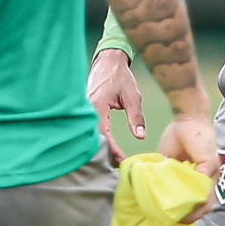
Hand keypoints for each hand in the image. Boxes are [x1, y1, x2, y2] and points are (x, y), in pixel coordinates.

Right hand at [87, 48, 144, 163]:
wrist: (108, 60)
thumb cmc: (121, 77)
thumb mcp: (132, 97)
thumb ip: (136, 117)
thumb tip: (140, 136)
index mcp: (98, 105)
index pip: (102, 133)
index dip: (110, 149)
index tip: (121, 159)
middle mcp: (87, 108)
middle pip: (92, 137)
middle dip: (104, 152)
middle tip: (117, 164)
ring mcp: (84, 108)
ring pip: (89, 133)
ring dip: (100, 146)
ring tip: (113, 158)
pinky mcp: (84, 109)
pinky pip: (89, 127)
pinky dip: (97, 138)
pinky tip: (106, 146)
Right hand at [157, 111, 218, 220]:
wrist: (187, 116)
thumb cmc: (180, 134)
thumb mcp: (170, 160)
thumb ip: (168, 173)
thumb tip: (155, 188)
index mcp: (205, 175)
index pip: (202, 200)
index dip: (191, 211)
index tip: (177, 219)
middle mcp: (213, 175)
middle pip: (207, 204)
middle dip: (193, 216)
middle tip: (177, 222)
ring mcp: (213, 170)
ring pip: (207, 200)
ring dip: (193, 211)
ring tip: (179, 218)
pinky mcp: (210, 164)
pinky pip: (202, 187)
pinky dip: (191, 197)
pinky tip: (180, 202)